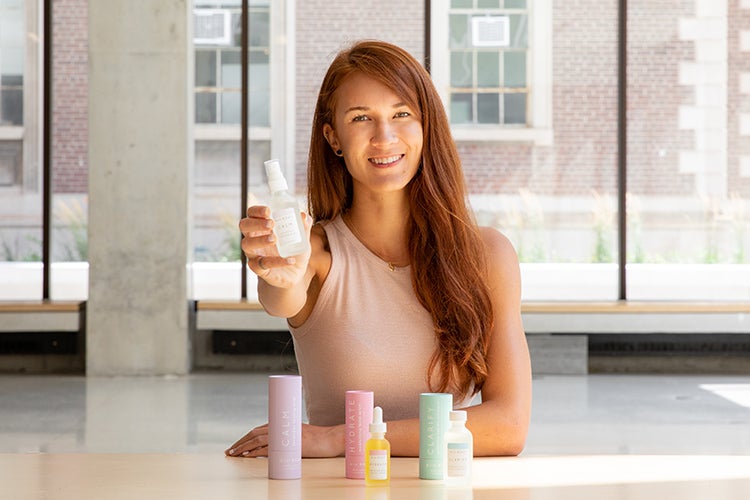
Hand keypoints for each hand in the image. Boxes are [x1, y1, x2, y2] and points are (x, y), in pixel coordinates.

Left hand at [225, 423, 343, 457]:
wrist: (331, 439)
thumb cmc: (319, 438)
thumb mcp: (300, 434)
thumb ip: (287, 436)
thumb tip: (275, 445)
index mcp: (283, 424)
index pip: (258, 429)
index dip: (245, 437)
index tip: (237, 445)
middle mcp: (282, 428)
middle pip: (254, 433)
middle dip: (240, 442)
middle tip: (230, 451)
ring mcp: (284, 436)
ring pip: (257, 440)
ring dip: (243, 447)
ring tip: (233, 454)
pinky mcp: (288, 446)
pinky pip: (267, 449)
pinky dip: (255, 452)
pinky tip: (247, 455)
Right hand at [239, 205, 311, 287]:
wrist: (295, 274)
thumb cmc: (294, 251)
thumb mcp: (302, 239)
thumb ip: (304, 227)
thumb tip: (304, 215)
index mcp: (262, 227)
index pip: (252, 214)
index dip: (257, 210)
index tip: (269, 211)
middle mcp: (254, 238)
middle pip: (244, 226)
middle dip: (256, 223)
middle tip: (271, 224)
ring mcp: (254, 254)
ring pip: (247, 244)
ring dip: (260, 240)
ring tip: (275, 239)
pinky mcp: (259, 269)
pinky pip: (262, 264)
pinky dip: (277, 261)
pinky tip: (290, 260)